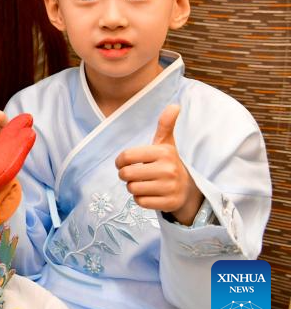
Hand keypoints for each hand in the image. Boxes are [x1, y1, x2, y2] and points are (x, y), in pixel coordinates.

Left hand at [115, 104, 203, 224]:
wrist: (188, 188)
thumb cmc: (169, 162)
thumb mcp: (167, 143)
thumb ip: (166, 125)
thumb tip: (175, 105)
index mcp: (163, 152)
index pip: (126, 157)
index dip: (120, 161)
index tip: (123, 163)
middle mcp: (168, 170)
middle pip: (126, 175)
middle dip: (125, 175)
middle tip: (133, 174)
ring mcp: (170, 188)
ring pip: (132, 189)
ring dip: (132, 187)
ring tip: (143, 183)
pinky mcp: (169, 203)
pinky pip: (140, 202)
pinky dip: (141, 199)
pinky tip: (150, 193)